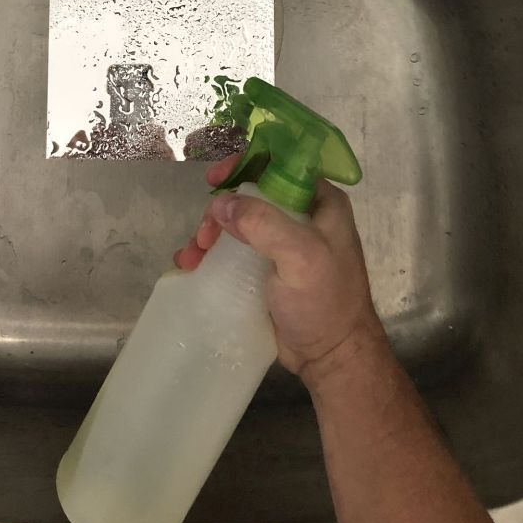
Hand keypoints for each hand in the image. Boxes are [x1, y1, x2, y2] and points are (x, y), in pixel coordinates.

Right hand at [175, 154, 384, 385]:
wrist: (331, 358)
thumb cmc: (326, 302)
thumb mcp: (301, 256)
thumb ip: (264, 224)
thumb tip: (221, 204)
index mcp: (320, 202)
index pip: (280, 165)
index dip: (245, 164)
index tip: (216, 179)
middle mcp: (301, 216)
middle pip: (249, 194)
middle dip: (220, 208)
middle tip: (205, 232)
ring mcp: (281, 243)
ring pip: (236, 222)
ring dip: (210, 232)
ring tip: (193, 255)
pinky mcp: (264, 269)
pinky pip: (231, 250)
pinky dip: (210, 253)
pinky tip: (191, 265)